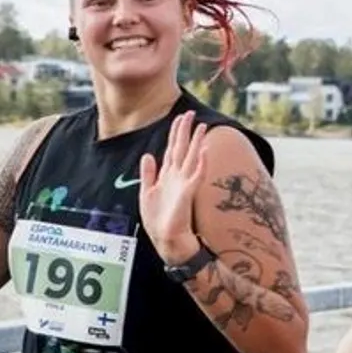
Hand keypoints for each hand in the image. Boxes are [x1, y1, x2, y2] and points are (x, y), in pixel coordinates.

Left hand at [138, 111, 209, 264]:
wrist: (166, 239)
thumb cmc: (158, 220)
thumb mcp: (147, 193)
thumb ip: (148, 174)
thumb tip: (148, 155)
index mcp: (167, 175)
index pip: (172, 149)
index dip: (175, 133)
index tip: (180, 117)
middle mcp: (177, 177)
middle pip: (182, 148)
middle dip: (186, 131)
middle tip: (191, 113)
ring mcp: (184, 184)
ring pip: (192, 157)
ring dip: (197, 142)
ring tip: (203, 127)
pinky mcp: (188, 193)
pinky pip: (196, 175)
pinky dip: (201, 163)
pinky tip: (204, 151)